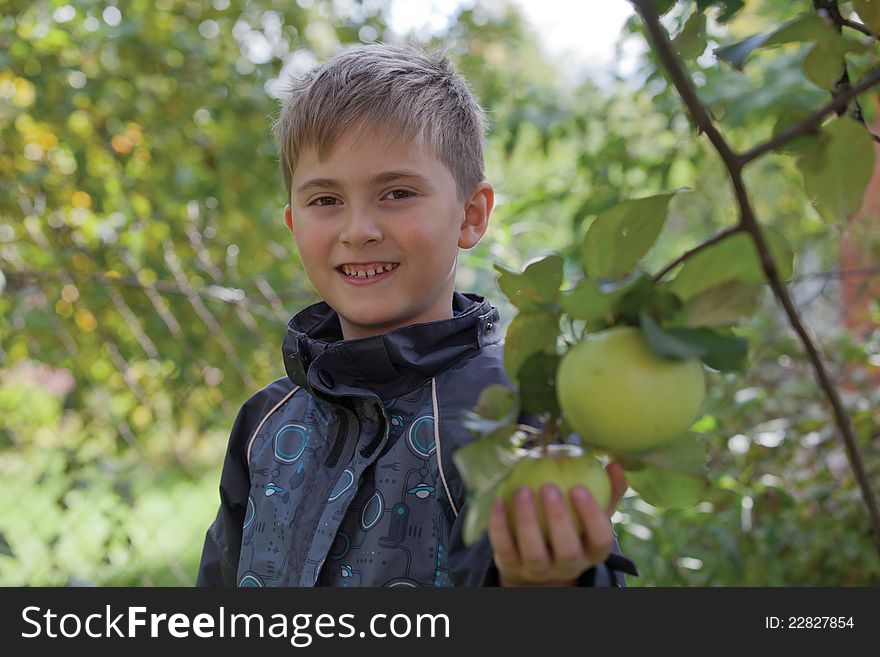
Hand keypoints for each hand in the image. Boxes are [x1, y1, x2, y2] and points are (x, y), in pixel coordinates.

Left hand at [489, 461, 626, 586]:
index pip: (600, 539)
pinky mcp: (513, 567)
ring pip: (534, 552)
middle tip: (549, 487)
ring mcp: (539, 570)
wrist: (541, 565)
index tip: (578, 487)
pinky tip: (498, 501)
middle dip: (558, 518)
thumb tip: (614, 464)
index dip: (591, 516)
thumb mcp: (593, 515)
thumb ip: (608, 491)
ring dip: (527, 521)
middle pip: (567, 550)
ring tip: (522, 490)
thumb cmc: (574, 529)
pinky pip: (505, 549)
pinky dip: (500, 526)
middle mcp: (568, 566)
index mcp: (593, 552)